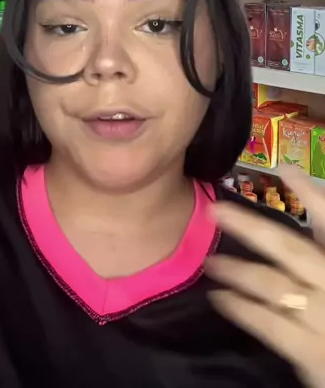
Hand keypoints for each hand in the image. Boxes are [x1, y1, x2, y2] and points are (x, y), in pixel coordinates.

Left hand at [205, 166, 324, 387]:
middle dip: (251, 227)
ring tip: (210, 261)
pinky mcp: (311, 353)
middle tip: (215, 209)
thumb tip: (309, 222)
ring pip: (272, 285)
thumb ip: (322, 247)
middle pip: (290, 248)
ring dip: (238, 270)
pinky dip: (243, 309)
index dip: (311, 195)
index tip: (286, 169)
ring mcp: (321, 318)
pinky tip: (220, 299)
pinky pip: (270, 325)